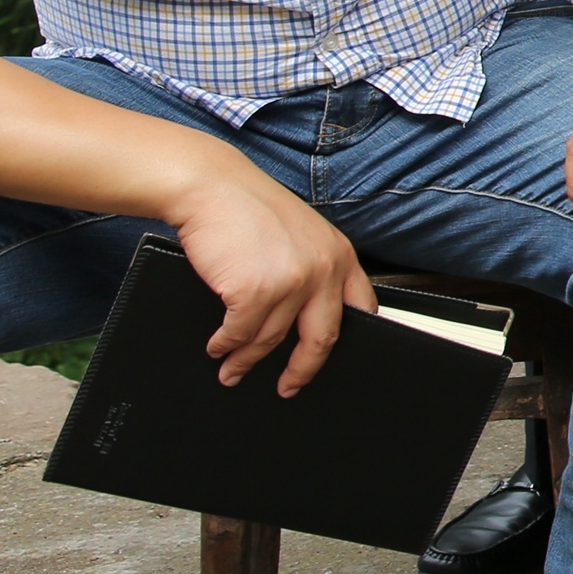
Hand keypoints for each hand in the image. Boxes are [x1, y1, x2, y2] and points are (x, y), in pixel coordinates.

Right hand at [170, 161, 379, 395]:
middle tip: (289, 387)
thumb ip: (313, 267)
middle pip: (322, 338)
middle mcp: (323, 270)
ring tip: (233, 370)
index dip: (347, 340)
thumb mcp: (301, 233)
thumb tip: (307, 314)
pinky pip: (239, 334)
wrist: (212, 186)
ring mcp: (291, 282)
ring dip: (247, 361)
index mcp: (339, 255)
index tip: (331, 360)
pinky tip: (218, 348)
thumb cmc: (248, 208)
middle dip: (303, 370)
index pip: (360, 308)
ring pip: (271, 340)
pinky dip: (225, 346)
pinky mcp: (255, 291)